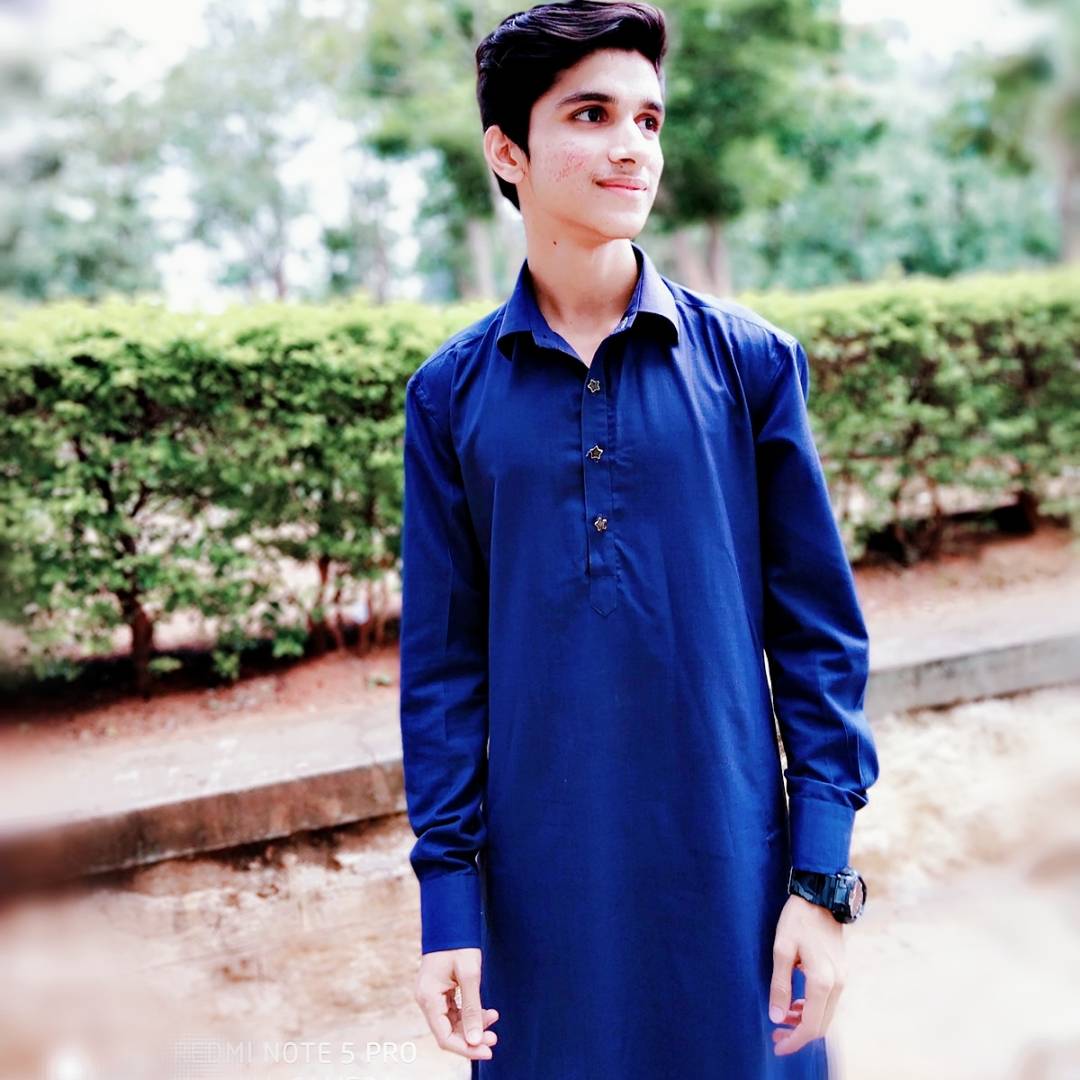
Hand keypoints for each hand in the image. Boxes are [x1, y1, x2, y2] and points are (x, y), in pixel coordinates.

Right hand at [414, 947, 499, 1060]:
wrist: (451, 921)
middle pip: (447, 1032)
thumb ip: (472, 1009)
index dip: (465, 1048)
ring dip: (472, 1026)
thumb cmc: (459, 944)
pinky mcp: (439, 992)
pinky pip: (453, 1012)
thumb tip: (475, 1040)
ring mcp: (432, 996)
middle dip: (471, 1038)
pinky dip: (469, 1015)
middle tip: (494, 1039)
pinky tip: (486, 1012)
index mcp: (428, 997)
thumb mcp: (470, 975)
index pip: (444, 1036)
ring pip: (452, 1023)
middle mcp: (426, 1000)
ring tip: (494, 1019)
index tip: (487, 1051)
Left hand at [768, 893, 845, 1055]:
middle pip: (821, 1025)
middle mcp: (837, 984)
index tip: (777, 1046)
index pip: (811, 1025)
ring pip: (826, 1015)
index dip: (794, 1041)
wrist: (821, 898)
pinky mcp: (841, 973)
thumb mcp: (781, 949)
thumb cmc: (798, 920)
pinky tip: (796, 1003)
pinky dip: (812, 1009)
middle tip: (776, 1034)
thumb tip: (777, 1017)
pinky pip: (828, 1002)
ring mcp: (842, 979)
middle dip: (799, 1035)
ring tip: (782, 1018)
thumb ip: (780, 985)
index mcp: (822, 981)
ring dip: (805, 1022)